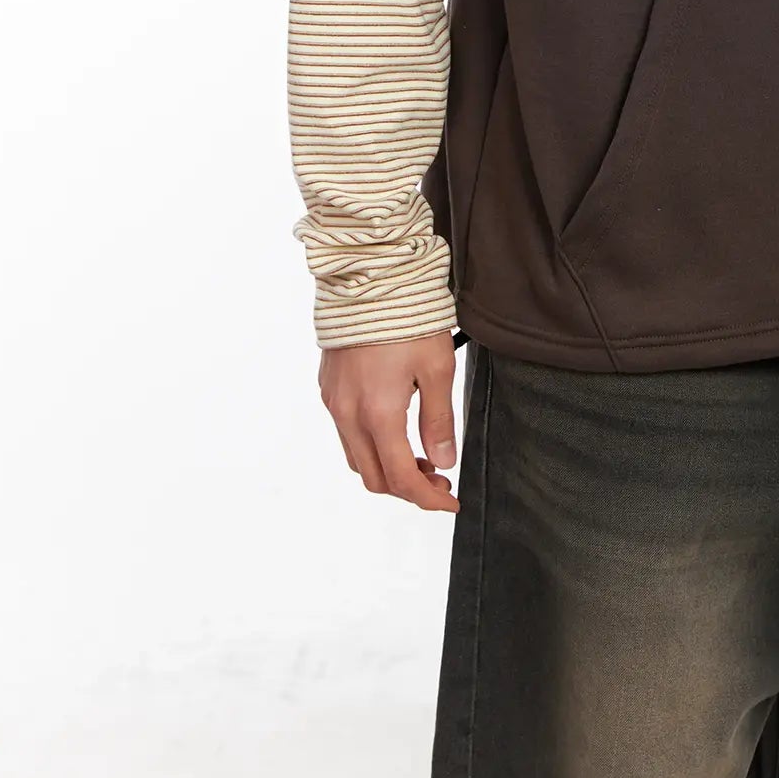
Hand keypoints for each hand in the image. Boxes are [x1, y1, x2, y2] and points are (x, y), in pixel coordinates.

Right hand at [318, 329, 461, 512]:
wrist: (368, 278)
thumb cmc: (407, 318)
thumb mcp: (438, 368)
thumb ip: (438, 421)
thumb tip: (443, 462)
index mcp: (378, 415)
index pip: (402, 478)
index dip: (428, 498)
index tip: (450, 500)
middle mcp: (348, 414)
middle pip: (374, 477)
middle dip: (408, 487)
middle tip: (439, 478)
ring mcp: (333, 401)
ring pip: (357, 457)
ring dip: (387, 467)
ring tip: (420, 455)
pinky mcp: (328, 387)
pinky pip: (345, 432)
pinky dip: (370, 445)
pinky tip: (394, 428)